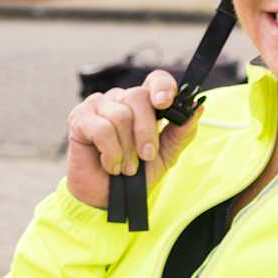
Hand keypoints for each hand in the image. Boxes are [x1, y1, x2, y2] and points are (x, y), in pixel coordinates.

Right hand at [66, 70, 202, 210]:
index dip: (163, 86)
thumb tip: (197, 108)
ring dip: (127, 149)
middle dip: (146, 132)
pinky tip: (110, 165)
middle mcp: (121, 99)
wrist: (108, 197)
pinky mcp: (79, 119)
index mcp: (144, 104)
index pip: (156, 80)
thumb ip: (181, 132)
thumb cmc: (136, 174)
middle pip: (138, 97)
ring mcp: (98, 106)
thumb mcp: (166, 155)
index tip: (166, 103)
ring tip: (126, 167)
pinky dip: (110, 152)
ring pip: (120, 115)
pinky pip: (102, 129)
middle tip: (146, 157)